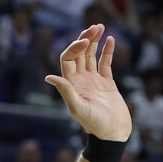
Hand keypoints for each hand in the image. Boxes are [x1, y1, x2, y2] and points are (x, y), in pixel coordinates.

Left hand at [46, 25, 132, 143]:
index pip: (68, 58)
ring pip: (92, 55)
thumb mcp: (79, 108)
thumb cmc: (95, 124)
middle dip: (85, 39)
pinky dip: (108, 51)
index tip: (85, 42)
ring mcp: (94, 80)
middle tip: (94, 27)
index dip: (74, 47)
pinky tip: (111, 40)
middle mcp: (81, 80)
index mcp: (72, 84)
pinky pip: (106, 63)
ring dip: (95, 41)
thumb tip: (49, 77)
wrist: (113, 135)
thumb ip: (66, 91)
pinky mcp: (107, 83)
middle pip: (79, 53)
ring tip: (101, 27)